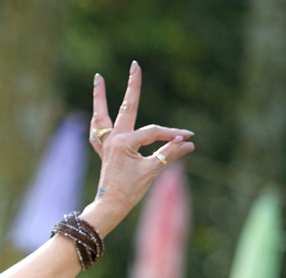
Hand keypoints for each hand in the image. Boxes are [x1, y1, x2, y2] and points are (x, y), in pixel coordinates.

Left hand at [83, 61, 194, 235]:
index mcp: (124, 142)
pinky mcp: (104, 151)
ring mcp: (106, 144)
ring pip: (102, 115)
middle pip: (126, 107)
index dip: (172, 135)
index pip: (154, 132)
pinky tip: (96, 113)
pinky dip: (97, 122)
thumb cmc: (130, 190)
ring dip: (100, 98)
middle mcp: (113, 139)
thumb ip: (169, 153)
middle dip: (132, 86)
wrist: (110, 206)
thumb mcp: (152, 171)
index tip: (189, 138)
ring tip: (98, 78)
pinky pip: (97, 132)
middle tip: (135, 64)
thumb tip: (187, 143)